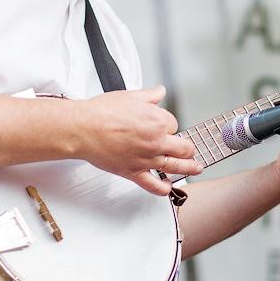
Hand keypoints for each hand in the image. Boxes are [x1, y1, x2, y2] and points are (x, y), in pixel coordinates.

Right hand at [74, 85, 201, 194]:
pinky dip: (163, 189)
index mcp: (157, 121)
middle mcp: (155, 141)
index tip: (164, 126)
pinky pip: (153, 184)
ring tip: (196, 169)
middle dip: (188, 148)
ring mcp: (146, 159)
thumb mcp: (130, 96)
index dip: (170, 125)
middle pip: (183, 147)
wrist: (83, 129)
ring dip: (189, 168)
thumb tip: (160, 91)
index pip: (174, 124)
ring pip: (175, 167)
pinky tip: (168, 188)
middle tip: (190, 150)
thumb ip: (149, 95)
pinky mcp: (133, 172)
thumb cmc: (102, 112)